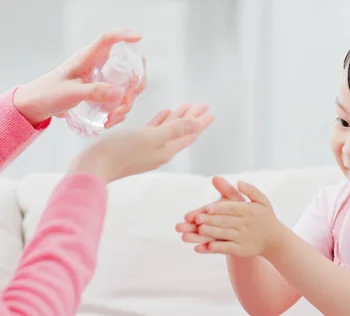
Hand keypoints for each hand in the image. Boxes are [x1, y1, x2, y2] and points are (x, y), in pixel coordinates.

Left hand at [13, 29, 146, 126]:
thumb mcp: (70, 93)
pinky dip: (120, 111)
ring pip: (128, 86)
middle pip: (128, 67)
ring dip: (127, 103)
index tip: (138, 39)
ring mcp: (102, 79)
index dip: (124, 35)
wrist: (37, 106)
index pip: (108, 39)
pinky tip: (110, 120)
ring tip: (112, 118)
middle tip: (126, 102)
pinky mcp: (103, 92)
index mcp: (88, 58)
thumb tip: (120, 93)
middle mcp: (98, 66)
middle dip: (134, 85)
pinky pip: (121, 99)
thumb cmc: (48, 93)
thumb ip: (94, 92)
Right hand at [68, 103, 212, 182]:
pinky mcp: (134, 146)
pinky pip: (153, 131)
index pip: (189, 133)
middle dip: (192, 118)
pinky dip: (160, 122)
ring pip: (168, 130)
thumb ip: (175, 130)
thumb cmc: (121, 151)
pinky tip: (163, 114)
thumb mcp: (152, 137)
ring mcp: (147, 149)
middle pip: (181, 131)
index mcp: (167, 149)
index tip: (211, 111)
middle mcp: (160, 151)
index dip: (200, 122)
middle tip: (202, 105)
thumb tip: (198, 123)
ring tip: (186, 106)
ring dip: (177, 118)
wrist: (92, 167)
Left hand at [179, 178, 285, 256]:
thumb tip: (239, 181)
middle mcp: (246, 224)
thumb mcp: (263, 201)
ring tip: (198, 230)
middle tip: (196, 219)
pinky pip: (226, 248)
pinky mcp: (241, 249)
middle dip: (211, 220)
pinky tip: (205, 247)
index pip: (232, 208)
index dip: (219, 208)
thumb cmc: (265, 217)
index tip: (207, 208)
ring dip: (211, 233)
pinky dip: (216, 248)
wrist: (275, 240)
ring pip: (224, 234)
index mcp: (249, 210)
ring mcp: (243, 237)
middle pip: (225, 221)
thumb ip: (251, 190)